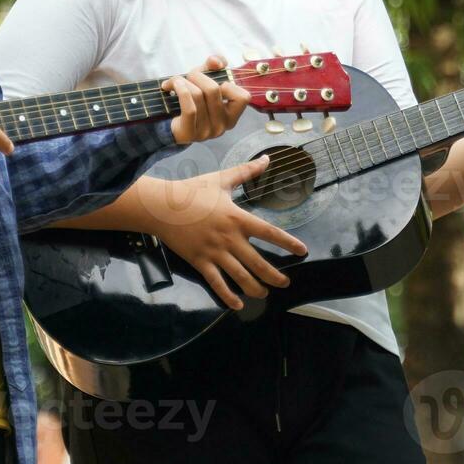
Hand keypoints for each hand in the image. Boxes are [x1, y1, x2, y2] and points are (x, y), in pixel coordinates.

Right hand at [140, 158, 307, 309]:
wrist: (161, 206)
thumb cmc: (192, 191)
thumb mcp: (221, 179)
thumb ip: (246, 171)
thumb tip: (266, 159)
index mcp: (237, 218)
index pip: (269, 232)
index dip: (288, 243)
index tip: (302, 251)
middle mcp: (229, 238)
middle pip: (258, 263)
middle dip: (275, 276)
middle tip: (285, 283)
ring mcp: (214, 252)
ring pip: (240, 277)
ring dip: (255, 288)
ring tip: (264, 293)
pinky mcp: (200, 262)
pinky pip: (217, 283)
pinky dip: (228, 296)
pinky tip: (238, 305)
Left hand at [162, 55, 251, 145]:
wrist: (169, 124)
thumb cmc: (192, 101)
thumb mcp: (205, 80)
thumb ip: (213, 65)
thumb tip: (215, 61)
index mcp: (231, 115)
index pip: (243, 97)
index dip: (229, 84)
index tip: (215, 82)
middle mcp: (222, 126)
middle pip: (213, 89)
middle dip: (197, 75)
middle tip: (188, 76)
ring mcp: (206, 132)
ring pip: (198, 95)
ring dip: (183, 81)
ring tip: (176, 81)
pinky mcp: (190, 134)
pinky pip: (189, 108)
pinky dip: (180, 91)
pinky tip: (169, 86)